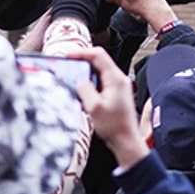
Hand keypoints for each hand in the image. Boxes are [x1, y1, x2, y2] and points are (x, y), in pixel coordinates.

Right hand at [68, 46, 147, 169]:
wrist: (126, 140)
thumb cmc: (114, 127)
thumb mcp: (94, 108)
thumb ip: (85, 90)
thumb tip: (80, 80)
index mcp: (115, 79)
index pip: (98, 55)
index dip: (82, 52)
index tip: (68, 55)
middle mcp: (119, 79)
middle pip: (99, 60)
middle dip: (82, 61)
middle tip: (68, 64)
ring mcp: (118, 86)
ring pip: (99, 71)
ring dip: (86, 73)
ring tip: (73, 78)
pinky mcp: (116, 93)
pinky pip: (101, 81)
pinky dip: (91, 82)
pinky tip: (83, 92)